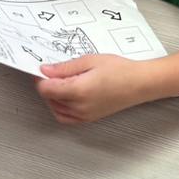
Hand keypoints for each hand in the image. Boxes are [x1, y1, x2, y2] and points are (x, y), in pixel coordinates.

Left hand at [34, 54, 148, 123]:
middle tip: (53, 71)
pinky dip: (59, 108)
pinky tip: (64, 96)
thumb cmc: (120, 70)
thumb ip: (65, 67)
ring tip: (61, 81)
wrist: (139, 84)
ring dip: (52, 96)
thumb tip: (46, 70)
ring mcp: (84, 115)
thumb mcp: (90, 60)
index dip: (39, 78)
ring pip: (55, 108)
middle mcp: (79, 106)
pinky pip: (65, 117)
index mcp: (78, 90)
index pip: (46, 89)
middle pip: (49, 98)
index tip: (41, 69)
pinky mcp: (89, 118)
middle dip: (47, 84)